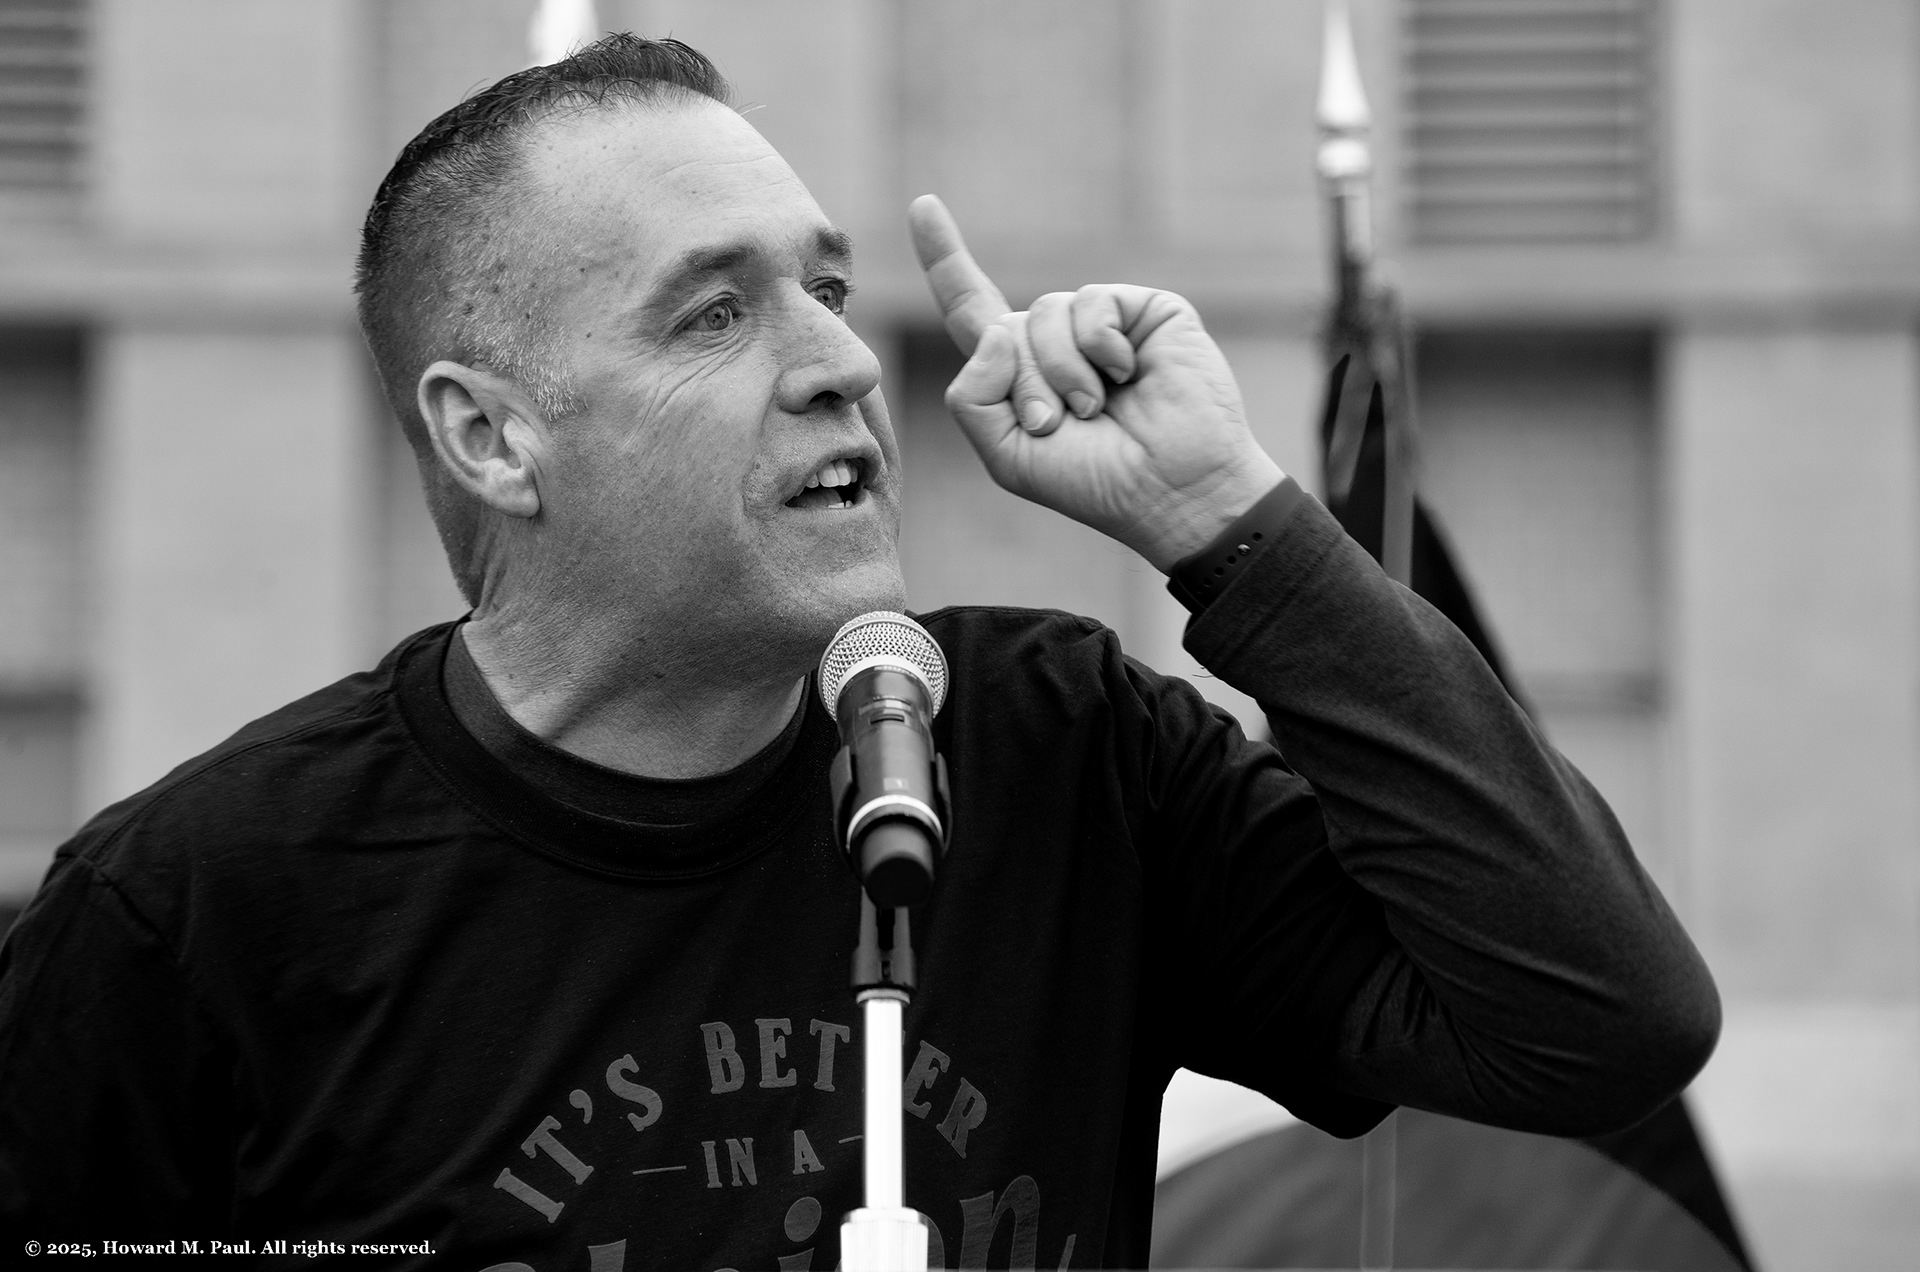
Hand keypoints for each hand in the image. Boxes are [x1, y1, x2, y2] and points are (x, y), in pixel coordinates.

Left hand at [908, 194, 1283, 571]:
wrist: (1172, 492)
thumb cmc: (1095, 482)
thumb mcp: (1007, 454)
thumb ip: (973, 395)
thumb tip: (1000, 328)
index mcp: (1020, 373)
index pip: (971, 308)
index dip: (946, 260)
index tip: (923, 206)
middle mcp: (1057, 339)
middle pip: (1002, 329)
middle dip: (1023, 386)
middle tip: (1060, 428)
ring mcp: (1102, 323)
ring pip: (1043, 313)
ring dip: (1062, 372)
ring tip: (1095, 409)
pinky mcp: (1145, 309)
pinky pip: (1092, 303)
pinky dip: (1100, 347)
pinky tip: (1130, 375)